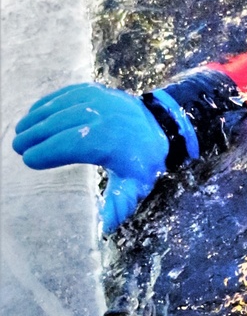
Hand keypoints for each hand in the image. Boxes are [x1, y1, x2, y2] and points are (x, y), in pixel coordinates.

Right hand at [13, 84, 168, 232]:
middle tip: (17, 147)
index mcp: (109, 141)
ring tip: (20, 132)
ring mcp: (97, 99)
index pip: (70, 145)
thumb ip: (118, 203)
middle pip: (59, 124)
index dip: (46, 152)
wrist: (159, 127)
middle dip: (35, 136)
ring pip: (59, 108)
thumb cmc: (143, 160)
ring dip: (36, 119)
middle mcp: (101, 116)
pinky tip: (33, 114)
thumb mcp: (135, 185)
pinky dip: (46, 104)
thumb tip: (105, 225)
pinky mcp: (93, 90)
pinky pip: (64, 95)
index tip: (29, 160)